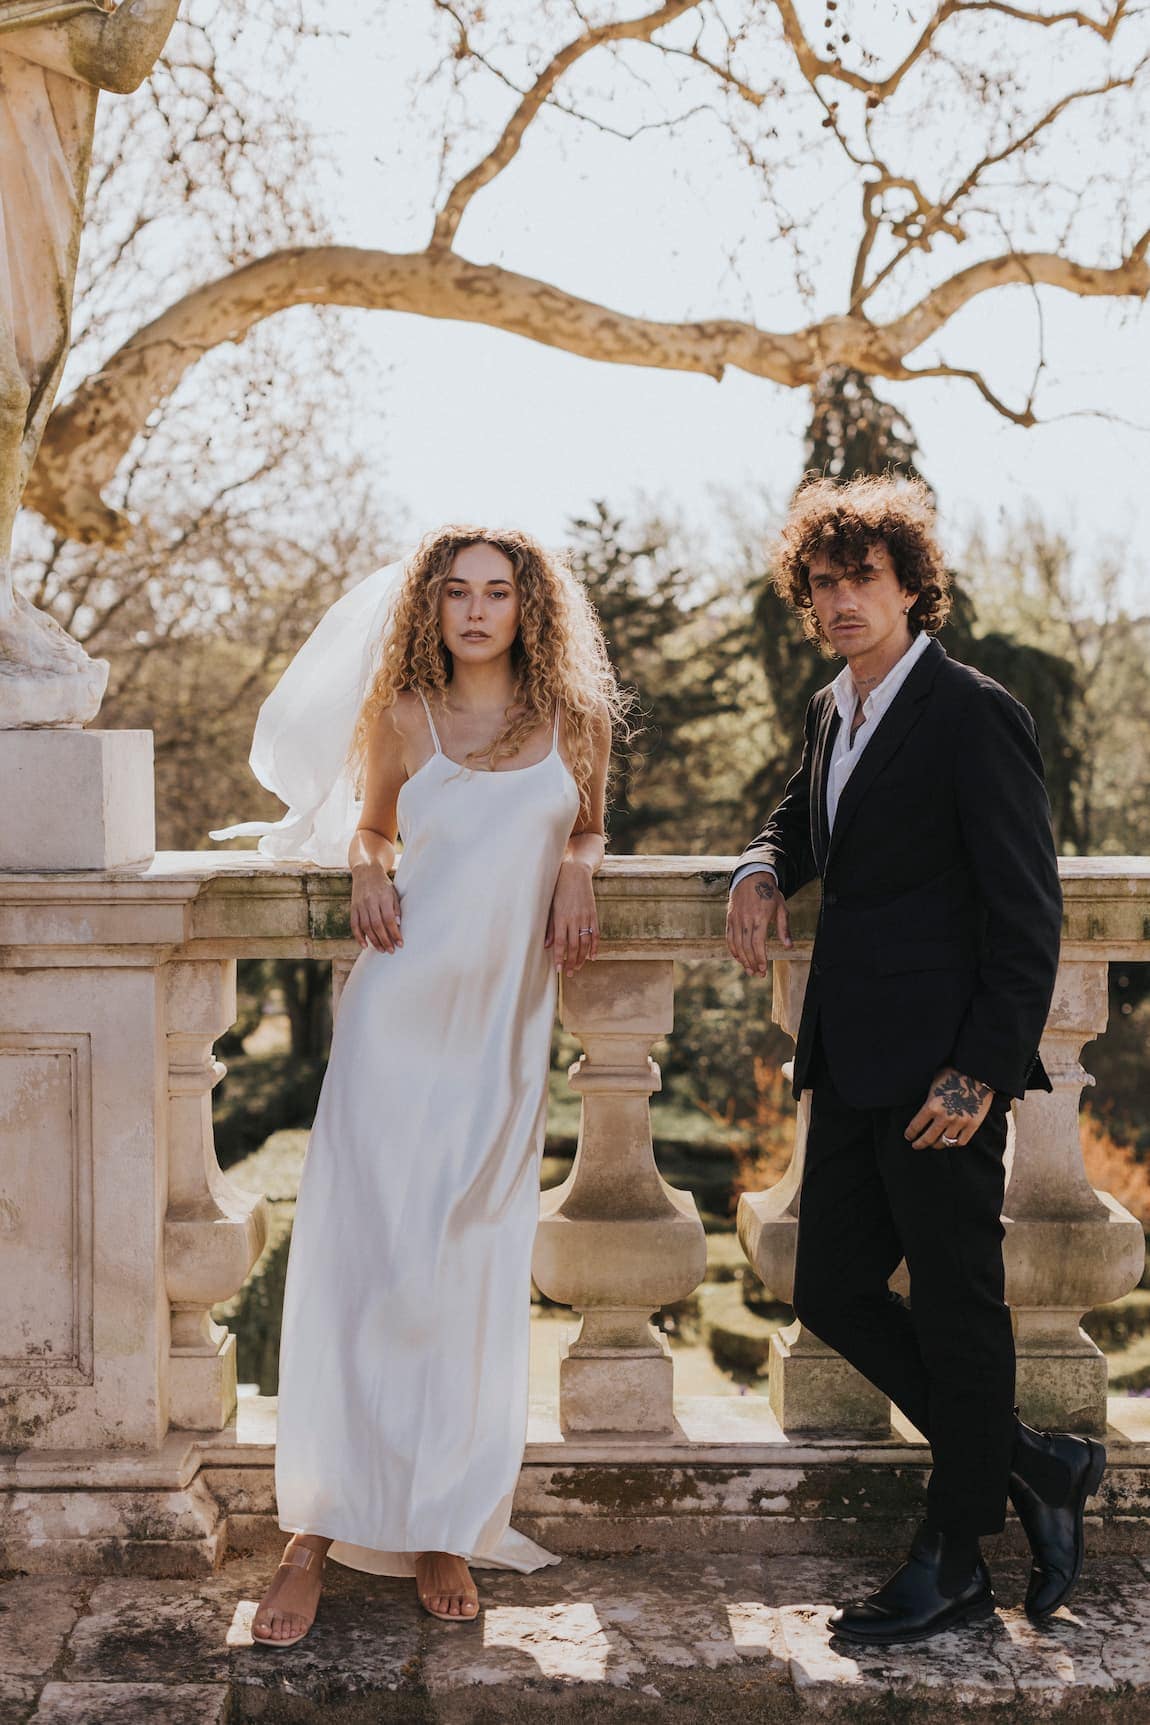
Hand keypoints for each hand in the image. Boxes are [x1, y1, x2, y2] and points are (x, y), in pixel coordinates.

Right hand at [350, 865, 402, 952]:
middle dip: (385, 940)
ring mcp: (360, 905)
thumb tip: (398, 925)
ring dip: (374, 941)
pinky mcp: (353, 908)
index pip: (389, 919)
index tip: (400, 944)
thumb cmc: (383, 884)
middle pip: (377, 925)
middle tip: (391, 951)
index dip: (394, 933)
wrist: (366, 871)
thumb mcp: (393, 892)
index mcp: (383, 897)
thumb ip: (396, 908)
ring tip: (382, 950)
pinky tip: (365, 945)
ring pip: (366, 927)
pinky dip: (359, 937)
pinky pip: (354, 925)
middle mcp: (370, 901)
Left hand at [545, 858, 598, 975]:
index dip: (559, 958)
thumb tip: (546, 945)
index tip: (558, 970)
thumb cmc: (558, 888)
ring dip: (582, 958)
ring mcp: (585, 917)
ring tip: (578, 968)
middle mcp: (574, 919)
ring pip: (585, 943)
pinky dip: (595, 947)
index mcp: (561, 917)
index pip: (559, 943)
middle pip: (574, 946)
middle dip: (571, 962)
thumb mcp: (550, 906)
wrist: (575, 872)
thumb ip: (549, 926)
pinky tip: (592, 957)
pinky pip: (596, 934)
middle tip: (569, 974)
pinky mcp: (593, 914)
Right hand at [726, 873, 792, 975]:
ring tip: (748, 969)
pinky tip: (738, 957)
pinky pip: (729, 937)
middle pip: (746, 946)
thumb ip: (784, 928)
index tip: (764, 969)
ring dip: (742, 959)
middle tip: (757, 974)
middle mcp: (746, 918)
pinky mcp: (730, 917)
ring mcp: (736, 918)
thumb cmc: (769, 893)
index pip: (757, 943)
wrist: (751, 876)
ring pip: (736, 944)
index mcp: (760, 917)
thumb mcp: (781, 908)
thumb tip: (788, 946)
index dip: (760, 958)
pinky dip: (733, 949)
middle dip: (752, 962)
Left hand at [905, 1067, 993, 1148]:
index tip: (908, 1136)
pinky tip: (949, 1142)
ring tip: (932, 1144)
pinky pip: (961, 1142)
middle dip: (920, 1143)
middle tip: (916, 1145)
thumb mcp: (934, 1084)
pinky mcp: (973, 1125)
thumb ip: (928, 1099)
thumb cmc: (953, 1074)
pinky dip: (953, 1144)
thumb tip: (920, 1110)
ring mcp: (960, 1123)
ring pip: (944, 1142)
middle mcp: (945, 1117)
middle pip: (928, 1138)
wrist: (978, 1073)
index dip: (910, 1133)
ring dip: (936, 1145)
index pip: (916, 1126)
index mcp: (932, 1106)